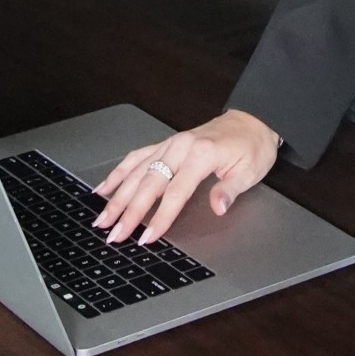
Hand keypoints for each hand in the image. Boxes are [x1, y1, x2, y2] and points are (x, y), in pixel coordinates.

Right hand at [91, 109, 279, 245]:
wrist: (252, 119)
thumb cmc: (252, 146)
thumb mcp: (250, 171)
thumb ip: (230, 190)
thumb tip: (218, 207)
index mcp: (201, 155)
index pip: (175, 192)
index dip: (160, 217)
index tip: (147, 236)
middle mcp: (181, 147)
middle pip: (148, 183)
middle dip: (128, 211)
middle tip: (114, 233)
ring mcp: (170, 144)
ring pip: (136, 171)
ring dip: (117, 195)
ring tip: (102, 217)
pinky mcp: (166, 144)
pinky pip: (136, 157)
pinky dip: (118, 172)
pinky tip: (104, 187)